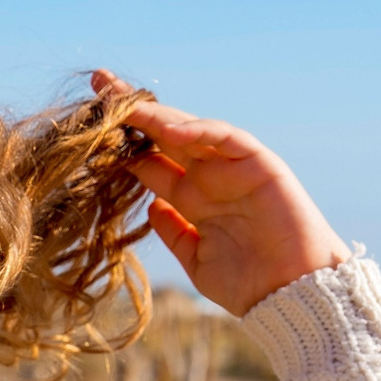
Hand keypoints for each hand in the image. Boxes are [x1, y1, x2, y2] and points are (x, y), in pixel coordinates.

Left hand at [94, 70, 350, 316]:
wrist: (294, 298)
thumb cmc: (249, 285)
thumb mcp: (196, 259)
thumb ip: (173, 232)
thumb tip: (150, 207)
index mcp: (192, 199)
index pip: (149, 161)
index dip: (119, 144)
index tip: (86, 127)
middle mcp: (209, 178)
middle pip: (163, 135)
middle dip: (132, 110)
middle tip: (100, 82)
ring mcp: (234, 168)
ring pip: (191, 129)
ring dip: (158, 112)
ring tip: (123, 98)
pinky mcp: (261, 164)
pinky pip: (228, 138)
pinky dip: (201, 130)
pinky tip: (171, 129)